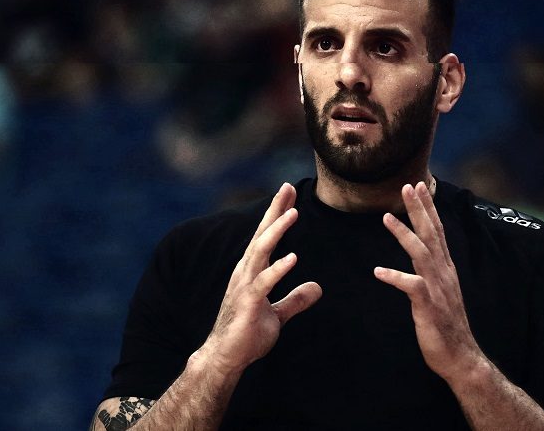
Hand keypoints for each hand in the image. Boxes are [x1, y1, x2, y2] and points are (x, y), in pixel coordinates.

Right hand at [200, 183, 322, 374]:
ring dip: (277, 231)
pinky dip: (278, 269)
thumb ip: (296, 299)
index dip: (277, 213)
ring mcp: (245, 286)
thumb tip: (317, 287)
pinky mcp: (247, 303)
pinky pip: (264, 282)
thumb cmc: (247, 334)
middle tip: (287, 187)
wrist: (226, 357)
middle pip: (262, 234)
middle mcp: (246, 272)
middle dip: (275, 210)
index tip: (289, 192)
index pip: (266, 236)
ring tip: (293, 213)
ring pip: (260, 251)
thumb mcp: (278, 314)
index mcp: (253, 271)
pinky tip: (292, 258)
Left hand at [374, 182, 482, 384]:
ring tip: (386, 217)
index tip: (418, 186)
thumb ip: (432, 270)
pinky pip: (411, 287)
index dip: (428, 208)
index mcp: (445, 267)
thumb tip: (423, 254)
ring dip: (404, 234)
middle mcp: (443, 272)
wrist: (460, 355)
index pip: (437, 231)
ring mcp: (437, 288)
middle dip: (419, 209)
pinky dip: (395, 277)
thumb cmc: (446, 324)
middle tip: (407, 186)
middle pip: (431, 234)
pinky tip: (378, 272)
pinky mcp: (429, 305)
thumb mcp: (440, 290)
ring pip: (421, 254)